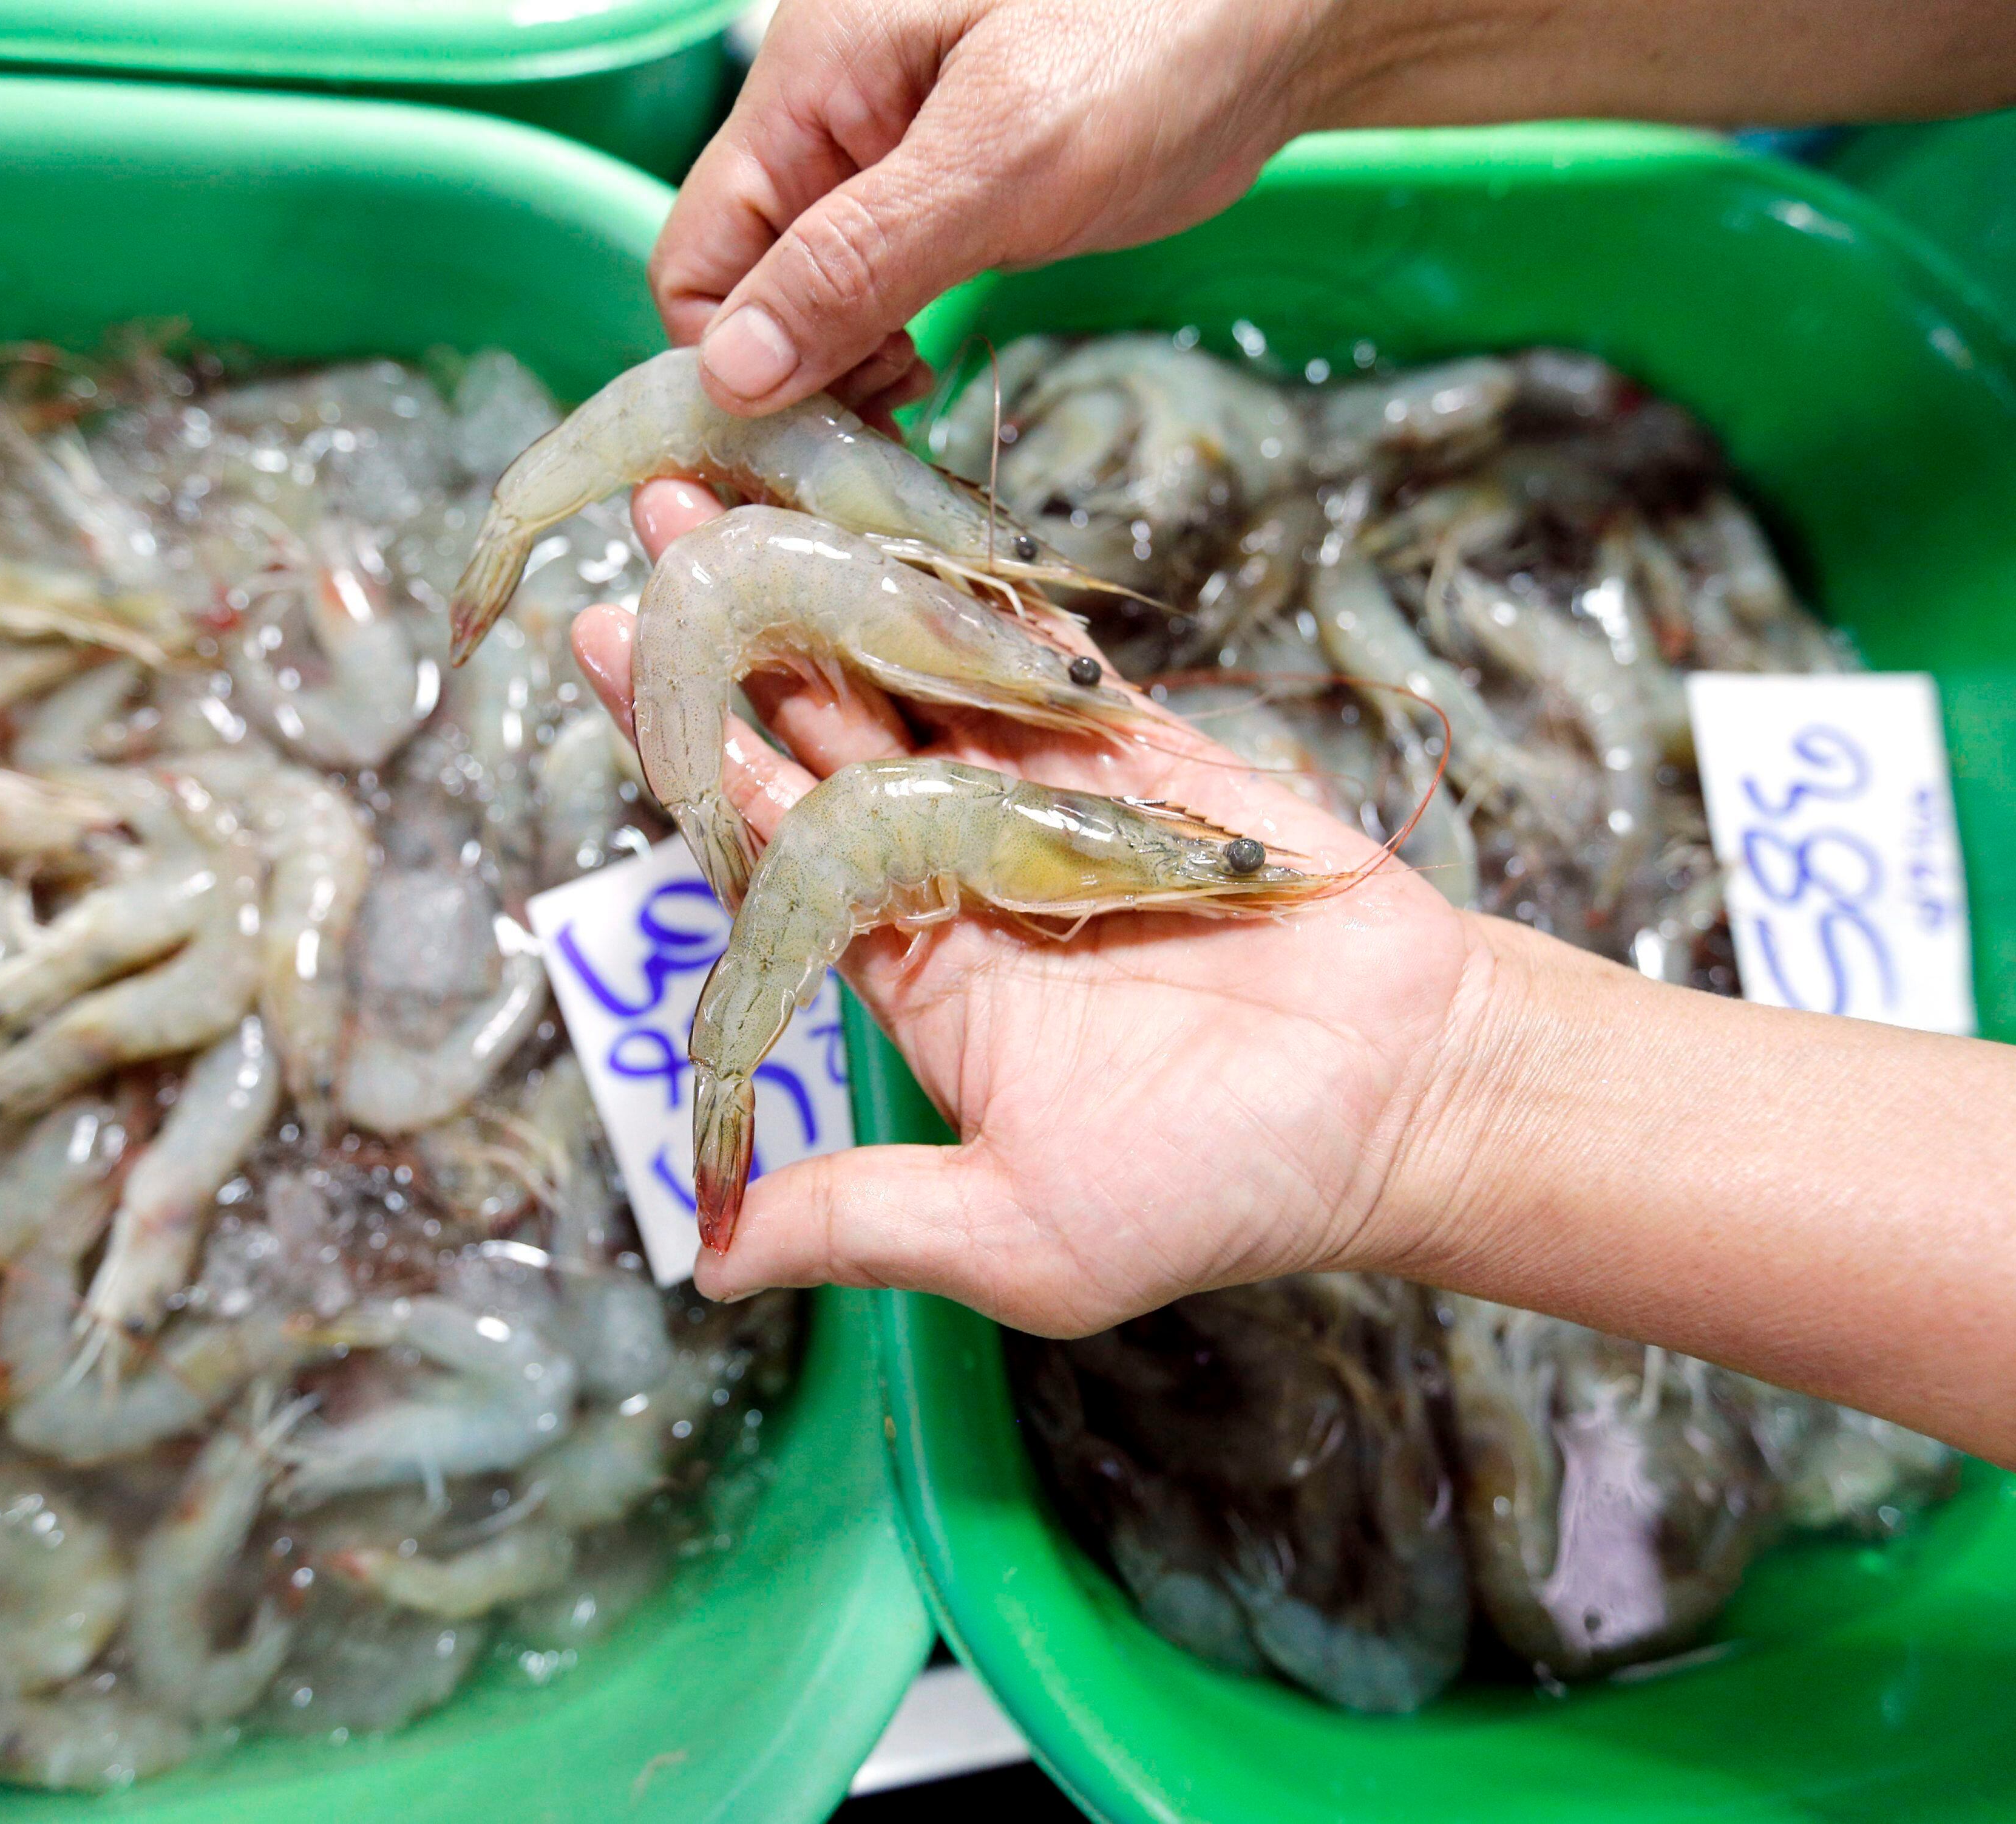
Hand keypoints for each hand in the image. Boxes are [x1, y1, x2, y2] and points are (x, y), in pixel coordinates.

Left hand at [585, 481, 1482, 1331]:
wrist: (1406, 1105)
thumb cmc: (1218, 1189)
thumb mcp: (1019, 1238)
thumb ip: (866, 1222)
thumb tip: (712, 1262)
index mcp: (913, 970)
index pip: (771, 842)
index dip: (692, 751)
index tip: (609, 649)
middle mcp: (960, 870)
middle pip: (823, 732)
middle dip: (742, 631)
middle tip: (655, 518)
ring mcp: (1051, 801)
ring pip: (922, 671)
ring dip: (840, 578)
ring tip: (752, 479)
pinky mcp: (1146, 753)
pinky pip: (1047, 663)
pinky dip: (985, 592)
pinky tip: (910, 511)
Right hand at [656, 0, 1338, 417]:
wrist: (1291, 6)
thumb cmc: (1164, 34)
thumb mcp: (1005, 157)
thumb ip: (858, 261)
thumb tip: (729, 374)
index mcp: (808, 81)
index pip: (696, 257)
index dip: (731, 362)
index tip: (813, 434)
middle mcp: (826, 117)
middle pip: (740, 284)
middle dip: (787, 376)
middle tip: (873, 442)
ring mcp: (884, 157)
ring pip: (802, 295)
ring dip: (836, 373)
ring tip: (906, 412)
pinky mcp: (945, 192)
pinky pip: (867, 285)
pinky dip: (881, 346)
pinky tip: (924, 381)